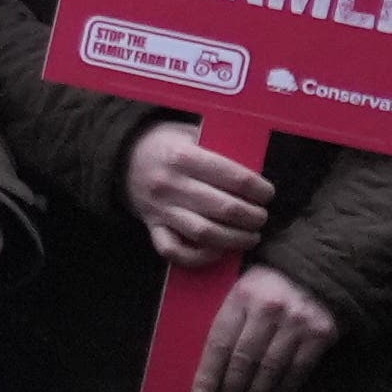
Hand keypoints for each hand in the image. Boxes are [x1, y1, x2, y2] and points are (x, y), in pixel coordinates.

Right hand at [127, 118, 272, 267]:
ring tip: (250, 236)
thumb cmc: (169, 146)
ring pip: (205, 233)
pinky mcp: (152, 226)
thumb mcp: (192, 135)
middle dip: (253, 217)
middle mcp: (170, 184)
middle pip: (225, 208)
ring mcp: (160, 208)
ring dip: (236, 239)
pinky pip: (174, 250)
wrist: (124, 156)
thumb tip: (256, 172)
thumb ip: (221, 149)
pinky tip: (218, 251)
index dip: (260, 189)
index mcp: (183, 157)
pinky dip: (199, 257)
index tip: (267, 193)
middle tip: (262, 217)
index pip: (235, 178)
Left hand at [187, 259, 340, 391]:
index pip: (220, 341)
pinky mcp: (321, 333)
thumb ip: (227, 317)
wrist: (318, 267)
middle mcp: (269, 309)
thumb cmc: (268, 282)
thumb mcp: (241, 287)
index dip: (209, 371)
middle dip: (231, 390)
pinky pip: (299, 368)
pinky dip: (284, 388)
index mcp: (241, 295)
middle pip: (244, 359)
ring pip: (271, 368)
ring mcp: (297, 322)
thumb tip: (207, 362)